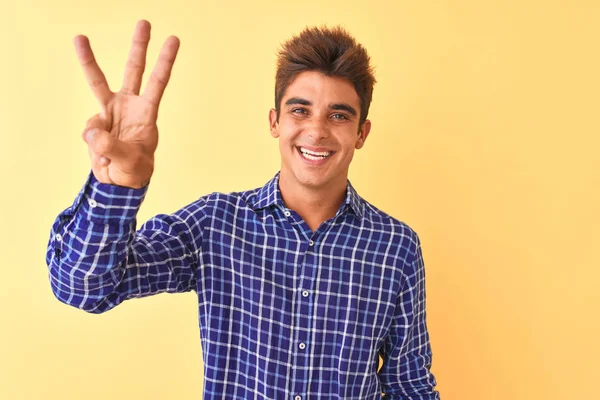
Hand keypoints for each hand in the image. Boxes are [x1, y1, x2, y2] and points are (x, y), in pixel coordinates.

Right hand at [76, 20, 179, 188]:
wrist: (118, 182)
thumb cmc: (134, 170)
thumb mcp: (130, 162)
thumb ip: (112, 148)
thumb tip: (93, 133)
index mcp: (147, 112)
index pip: (157, 83)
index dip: (165, 62)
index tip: (173, 40)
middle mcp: (129, 105)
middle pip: (133, 70)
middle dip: (139, 46)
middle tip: (145, 22)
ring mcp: (111, 111)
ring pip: (98, 82)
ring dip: (88, 60)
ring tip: (79, 37)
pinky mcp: (96, 122)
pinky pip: (89, 129)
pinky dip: (93, 144)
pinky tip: (102, 155)